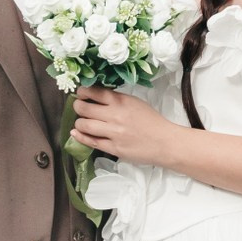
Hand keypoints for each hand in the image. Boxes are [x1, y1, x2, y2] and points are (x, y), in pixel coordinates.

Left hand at [71, 87, 185, 168]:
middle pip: (84, 108)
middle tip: (78, 107)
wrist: (165, 142)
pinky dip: (80, 136)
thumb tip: (96, 97)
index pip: (95, 92)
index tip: (80, 93)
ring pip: (84, 125)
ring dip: (79, 122)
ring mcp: (114, 133)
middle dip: (77, 106)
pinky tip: (76, 133)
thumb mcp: (135, 103)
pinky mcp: (113, 148)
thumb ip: (117, 100)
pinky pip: (91, 141)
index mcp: (122, 101)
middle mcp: (115, 115)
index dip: (83, 92)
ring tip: (81, 122)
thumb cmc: (152, 122)